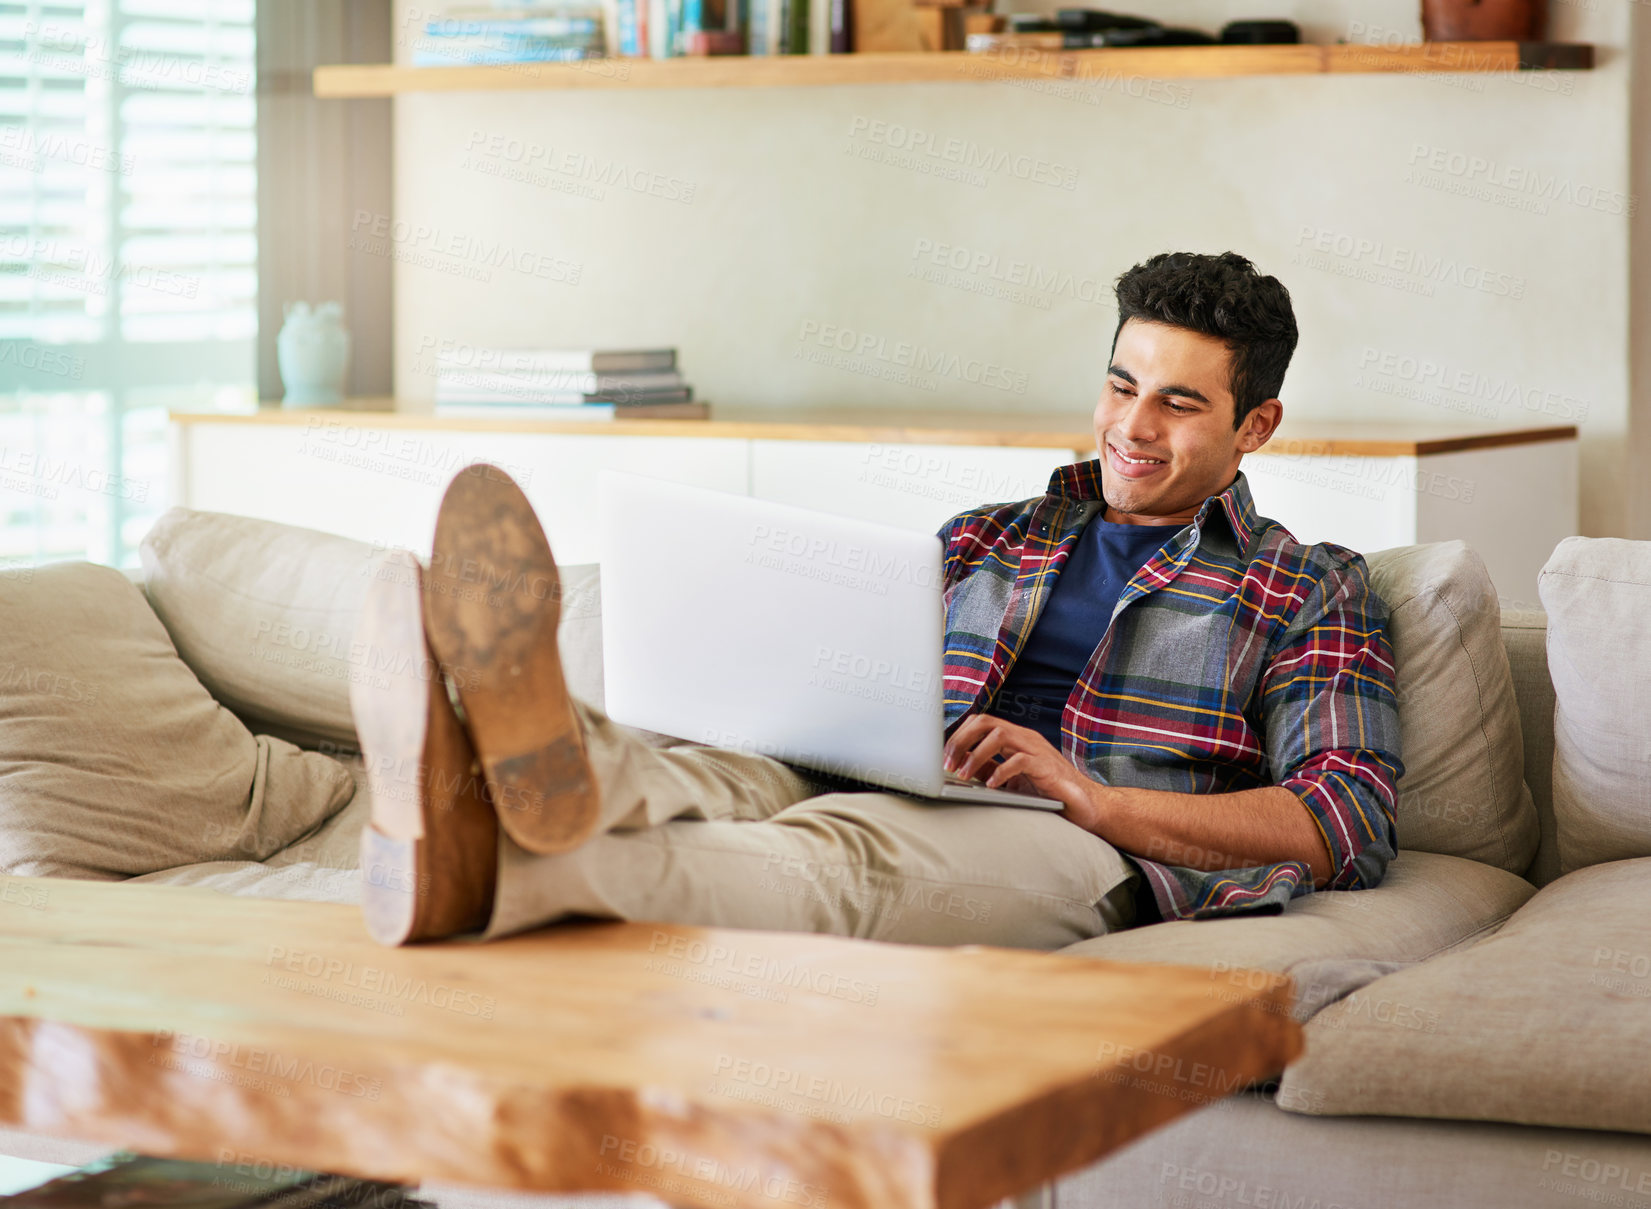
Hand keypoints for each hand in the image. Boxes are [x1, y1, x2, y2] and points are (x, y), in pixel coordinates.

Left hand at [942, 714, 1106, 826]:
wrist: (1084, 805)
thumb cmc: (1047, 792)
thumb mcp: (1009, 779)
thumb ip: (988, 769)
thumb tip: (959, 765)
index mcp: (1015, 738)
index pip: (980, 722)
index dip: (958, 737)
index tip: (943, 759)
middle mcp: (1025, 738)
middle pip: (985, 722)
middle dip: (961, 741)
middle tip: (947, 764)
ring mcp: (1037, 750)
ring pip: (999, 735)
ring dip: (976, 755)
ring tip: (964, 775)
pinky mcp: (1047, 768)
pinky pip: (1020, 761)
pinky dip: (1002, 772)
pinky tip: (992, 786)